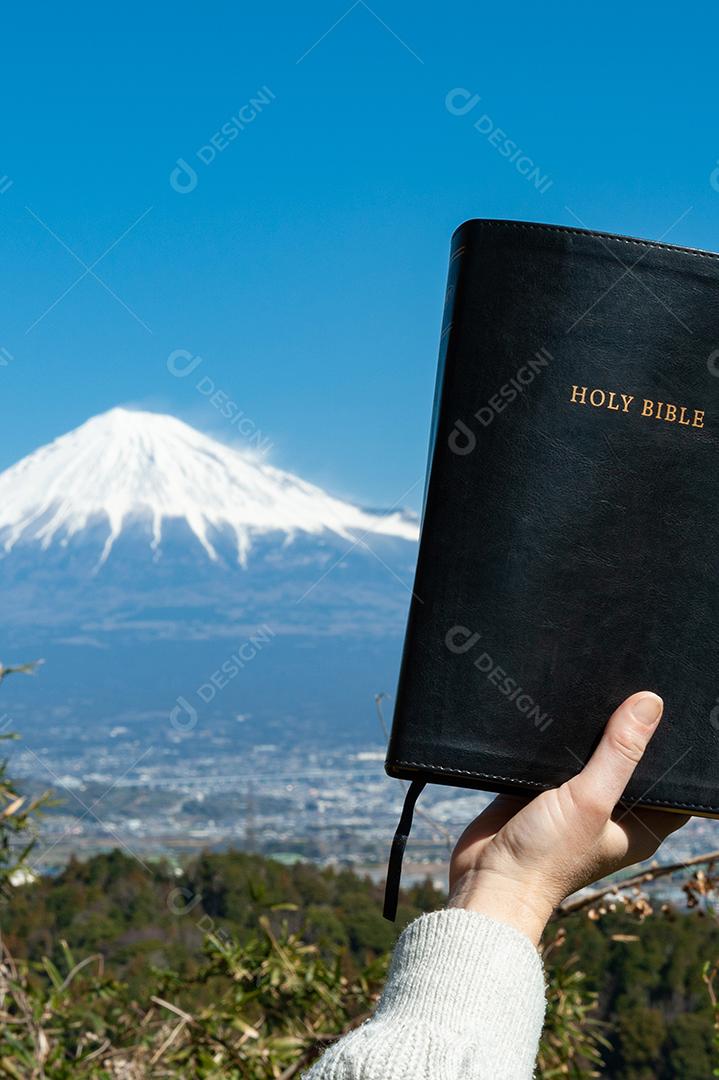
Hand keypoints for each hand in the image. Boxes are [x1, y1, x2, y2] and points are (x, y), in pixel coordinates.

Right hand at [448, 692, 688, 943]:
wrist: (487, 879)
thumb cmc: (546, 857)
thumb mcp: (590, 800)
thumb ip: (619, 753)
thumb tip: (650, 703)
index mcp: (640, 826)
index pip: (671, 784)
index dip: (674, 751)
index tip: (670, 714)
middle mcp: (611, 814)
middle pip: (630, 763)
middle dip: (629, 733)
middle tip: (631, 691)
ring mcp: (575, 802)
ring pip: (590, 756)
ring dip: (589, 732)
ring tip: (596, 692)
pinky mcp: (542, 792)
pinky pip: (555, 756)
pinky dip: (555, 738)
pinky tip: (556, 709)